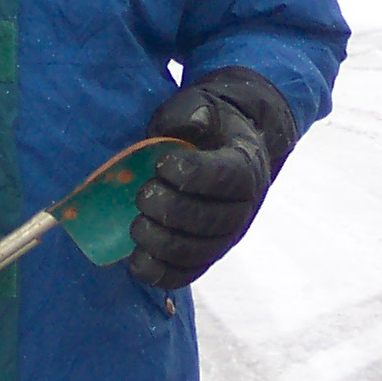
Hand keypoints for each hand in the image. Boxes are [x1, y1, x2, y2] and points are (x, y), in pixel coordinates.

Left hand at [129, 67, 297, 289]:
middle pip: (207, 220)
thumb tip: (187, 129)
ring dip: (160, 243)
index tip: (161, 164)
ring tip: (136, 225)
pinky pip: (187, 274)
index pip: (224, 177)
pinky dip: (160, 273)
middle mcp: (243, 207)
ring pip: (197, 252)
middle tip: (142, 194)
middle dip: (167, 209)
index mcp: (245, 165)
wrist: (224, 145)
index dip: (190, 174)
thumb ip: (194, 114)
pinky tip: (135, 261)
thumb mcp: (203, 106)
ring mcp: (226, 236)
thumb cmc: (207, 124)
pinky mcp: (207, 255)